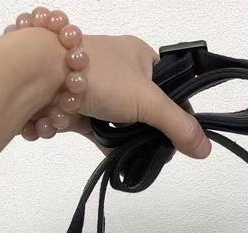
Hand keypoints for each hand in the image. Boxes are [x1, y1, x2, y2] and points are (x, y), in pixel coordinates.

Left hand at [35, 34, 210, 158]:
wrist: (42, 77)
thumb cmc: (101, 76)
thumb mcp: (149, 102)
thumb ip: (178, 127)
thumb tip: (205, 150)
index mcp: (141, 57)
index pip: (172, 87)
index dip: (181, 113)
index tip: (184, 138)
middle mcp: (120, 70)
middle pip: (147, 108)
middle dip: (153, 131)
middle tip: (160, 151)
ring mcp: (98, 90)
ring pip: (123, 122)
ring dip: (130, 139)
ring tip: (139, 157)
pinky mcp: (79, 109)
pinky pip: (101, 132)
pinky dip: (108, 145)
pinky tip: (118, 160)